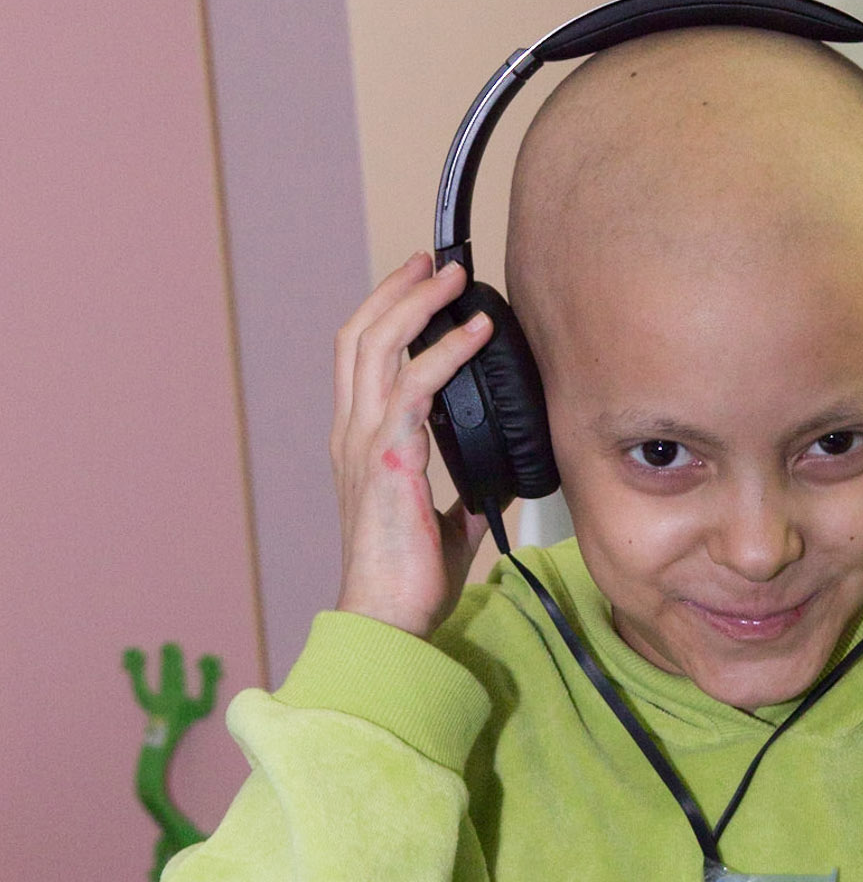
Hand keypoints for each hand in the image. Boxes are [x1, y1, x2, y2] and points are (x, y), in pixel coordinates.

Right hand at [331, 254, 494, 636]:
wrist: (389, 618)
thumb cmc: (408, 582)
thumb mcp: (444, 528)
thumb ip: (460, 500)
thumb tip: (490, 492)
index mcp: (361, 445)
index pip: (360, 360)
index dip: (386, 315)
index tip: (420, 288)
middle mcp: (352, 434)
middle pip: (358, 337)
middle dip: (396, 291)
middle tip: (433, 263)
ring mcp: (364, 443)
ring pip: (375, 347)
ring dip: (417, 304)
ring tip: (451, 277)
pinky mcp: (388, 459)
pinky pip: (413, 387)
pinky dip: (446, 352)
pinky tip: (477, 333)